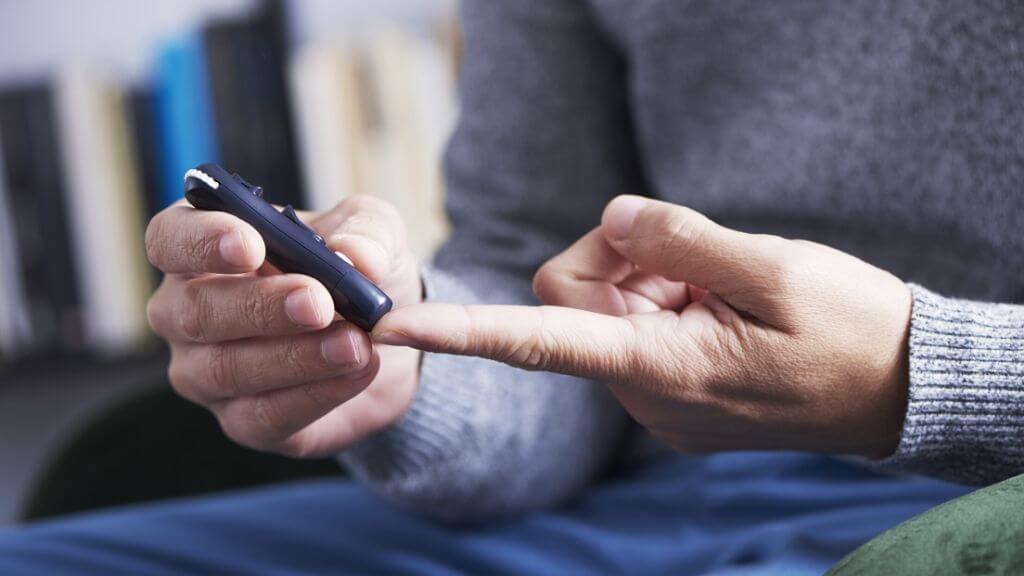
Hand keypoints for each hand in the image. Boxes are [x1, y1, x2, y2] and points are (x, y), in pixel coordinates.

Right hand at [146, 196, 420, 456]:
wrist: (391, 337)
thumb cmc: (361, 267)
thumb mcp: (377, 230)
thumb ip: (368, 233)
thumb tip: (353, 256)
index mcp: (204, 247)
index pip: (170, 239)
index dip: (202, 241)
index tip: (251, 245)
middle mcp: (188, 312)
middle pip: (194, 311)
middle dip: (259, 306)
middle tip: (319, 302)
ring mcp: (206, 373)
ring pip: (226, 370)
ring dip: (295, 357)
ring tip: (355, 343)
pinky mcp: (244, 422)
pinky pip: (264, 416)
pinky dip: (317, 393)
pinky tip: (359, 370)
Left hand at [373, 195, 910, 457]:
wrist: (901, 390)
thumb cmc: (849, 333)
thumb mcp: (776, 270)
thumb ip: (680, 239)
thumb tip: (611, 217)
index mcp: (663, 370)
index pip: (537, 342)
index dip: (462, 329)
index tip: (396, 324)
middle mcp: (641, 394)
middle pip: (570, 295)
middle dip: (619, 257)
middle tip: (696, 255)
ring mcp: (653, 399)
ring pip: (601, 308)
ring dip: (650, 278)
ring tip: (722, 286)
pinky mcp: (666, 390)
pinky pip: (629, 326)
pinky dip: (663, 299)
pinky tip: (719, 305)